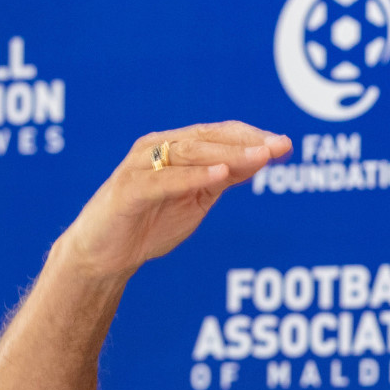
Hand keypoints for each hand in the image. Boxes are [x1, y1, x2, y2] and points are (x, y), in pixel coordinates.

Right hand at [55, 121, 290, 281]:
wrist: (104, 255)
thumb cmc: (149, 223)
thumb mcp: (196, 200)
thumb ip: (222, 179)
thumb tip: (260, 161)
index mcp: (174, 148)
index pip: (218, 133)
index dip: (252, 136)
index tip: (285, 144)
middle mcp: (156, 149)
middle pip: (207, 138)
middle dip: (246, 141)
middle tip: (279, 146)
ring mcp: (141, 167)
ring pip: (189, 153)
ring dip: (226, 154)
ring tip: (259, 156)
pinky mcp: (129, 190)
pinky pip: (165, 180)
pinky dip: (194, 175)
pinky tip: (221, 174)